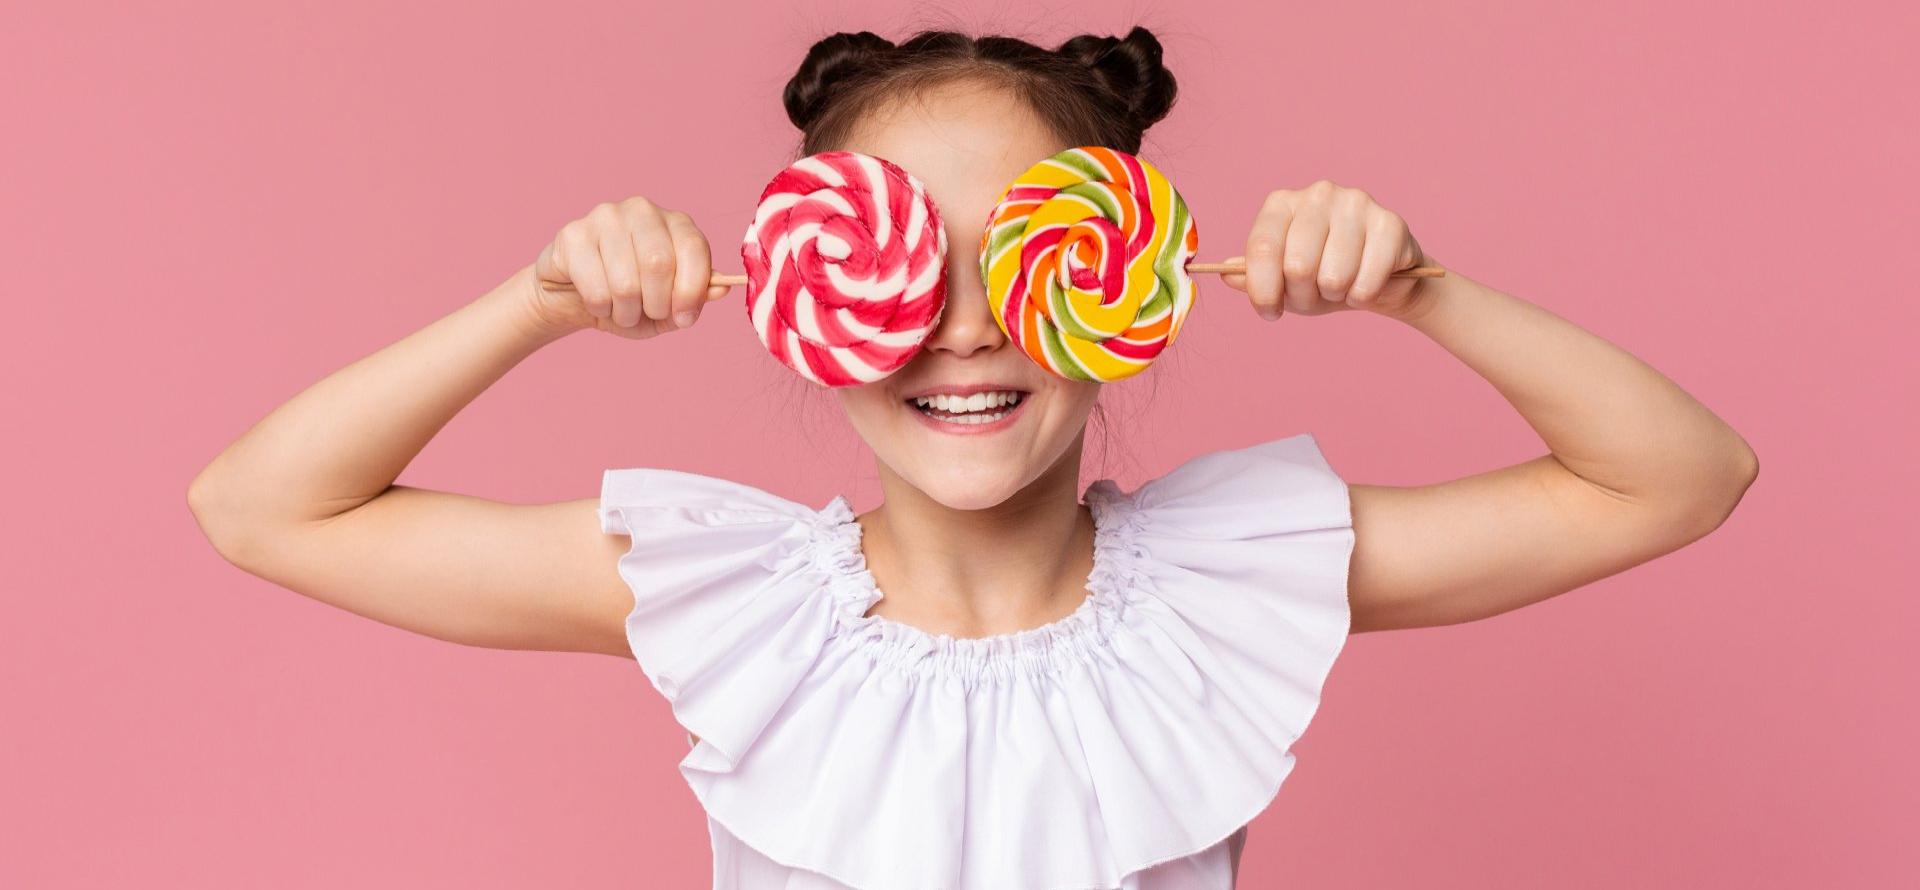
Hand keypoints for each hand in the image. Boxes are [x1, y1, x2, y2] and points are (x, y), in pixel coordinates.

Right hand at [525, 197, 730, 339]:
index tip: (685, 317)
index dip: (693, 290)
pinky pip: (596, 289)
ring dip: (626, 312)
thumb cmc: (628, 300)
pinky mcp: (573, 235)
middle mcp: (642, 211)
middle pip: (659, 264)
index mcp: (674, 222)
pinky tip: (597, 301)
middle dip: (657, 305)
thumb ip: (694, 299)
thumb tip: (722, 288)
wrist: (573, 297)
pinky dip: (601, 309)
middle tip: (647, 313)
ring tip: (621, 310)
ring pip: (626, 283)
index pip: (694, 247)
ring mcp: (605, 217)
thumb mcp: (667, 308)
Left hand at [1216, 179, 1431, 321]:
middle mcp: (1318, 193)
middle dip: (1304, 296)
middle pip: (1297, 266)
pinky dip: (1363, 297)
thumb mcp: (1282, 281)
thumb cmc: (1323, 276)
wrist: (1381, 279)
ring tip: (1342, 286)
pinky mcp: (1390, 223)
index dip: (1262, 291)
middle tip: (1315, 294)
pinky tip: (1367, 284)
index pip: (1261, 249)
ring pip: (1333, 277)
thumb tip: (1225, 274)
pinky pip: (1366, 282)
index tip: (1270, 312)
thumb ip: (1252, 277)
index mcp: (1281, 203)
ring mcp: (1356, 203)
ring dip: (1336, 296)